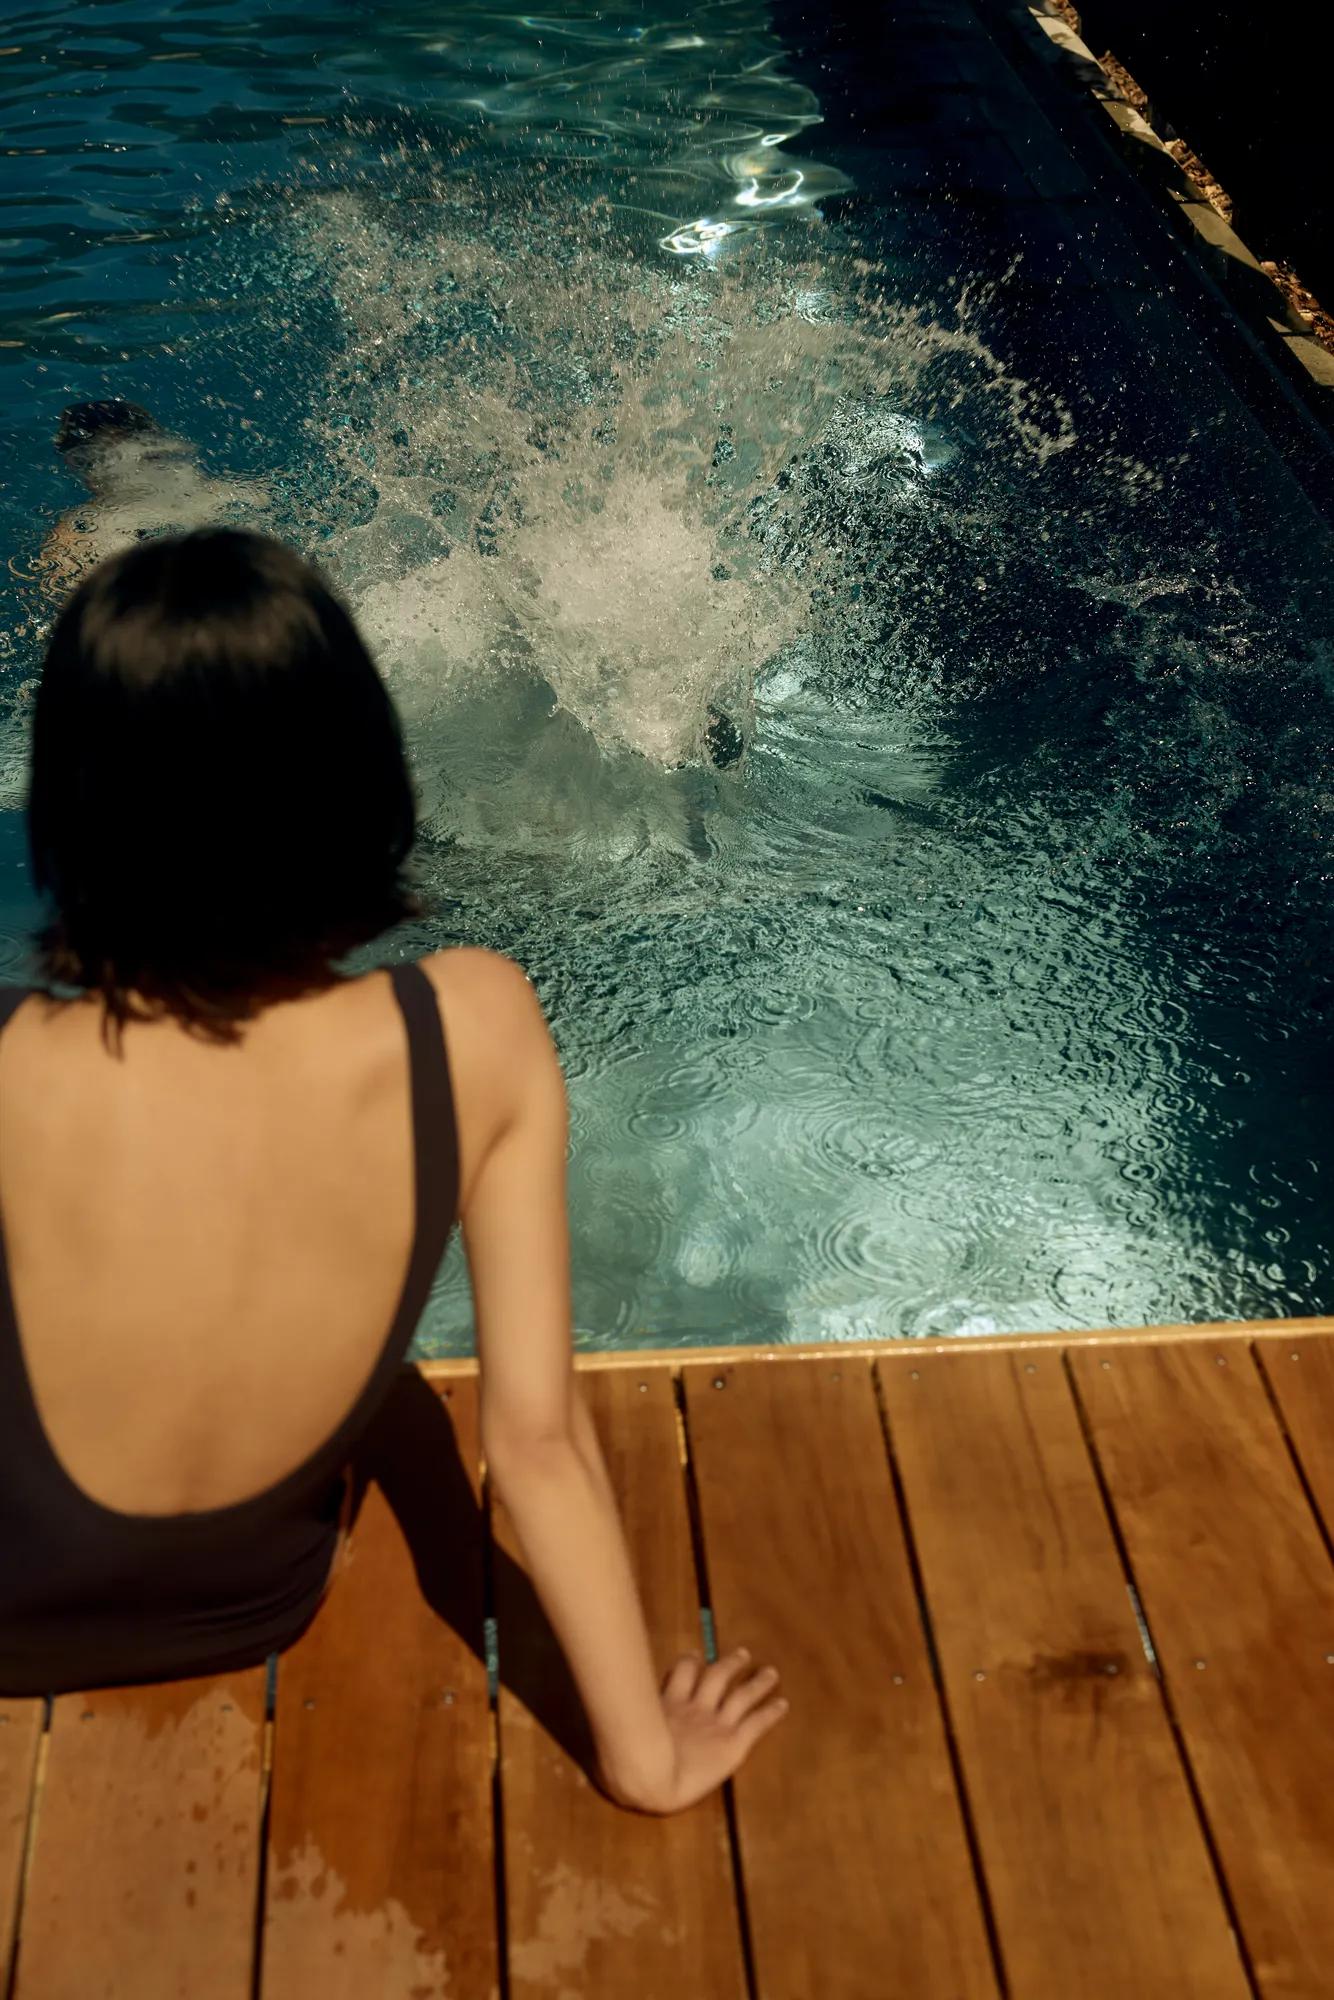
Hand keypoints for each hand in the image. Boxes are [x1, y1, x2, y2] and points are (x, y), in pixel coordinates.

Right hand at [601, 1648, 786, 1814]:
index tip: (696, 1656)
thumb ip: (608, 1742)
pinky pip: (756, 1724)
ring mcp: (715, 1724)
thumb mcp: (612, 1744)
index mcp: (666, 1706)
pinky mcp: (733, 1743)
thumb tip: (581, 1749)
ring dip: (757, 1683)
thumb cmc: (625, 1764)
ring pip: (741, 1695)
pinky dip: (771, 1712)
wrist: (650, 1776)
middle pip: (715, 1676)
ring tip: (771, 1672)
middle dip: (730, 1664)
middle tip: (742, 1654)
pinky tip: (783, 1705)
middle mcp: (694, 1708)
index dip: (689, 1663)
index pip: (680, 1674)